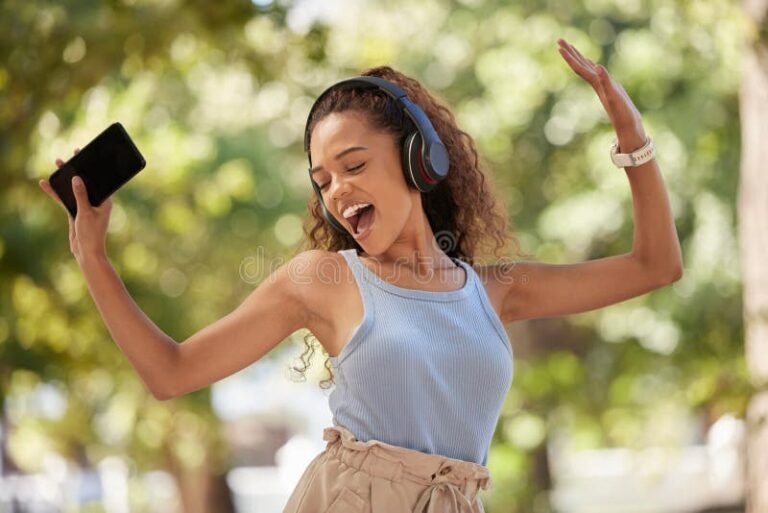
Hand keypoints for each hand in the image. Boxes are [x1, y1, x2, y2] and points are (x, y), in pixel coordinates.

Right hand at [38, 148, 112, 263]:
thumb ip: (80, 196)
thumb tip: (77, 179)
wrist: (86, 252)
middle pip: (85, 183)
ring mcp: (85, 206)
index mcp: (105, 201)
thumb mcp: (85, 213)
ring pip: (74, 189)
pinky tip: (45, 184)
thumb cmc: (92, 234)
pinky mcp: (76, 212)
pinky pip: (65, 199)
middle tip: (70, 157)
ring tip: (57, 164)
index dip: (92, 168)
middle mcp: (96, 202)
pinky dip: (56, 192)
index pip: (98, 181)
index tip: (86, 156)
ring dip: (65, 179)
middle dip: (77, 170)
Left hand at [557, 38, 645, 147]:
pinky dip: (592, 66)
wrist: (627, 126)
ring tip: (570, 47)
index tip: (559, 45)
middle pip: (579, 65)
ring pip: (587, 68)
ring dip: (578, 57)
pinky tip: (592, 64)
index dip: (569, 57)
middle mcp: (595, 83)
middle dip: (570, 53)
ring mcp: (601, 85)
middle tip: (559, 40)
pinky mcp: (609, 87)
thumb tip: (597, 66)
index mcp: (595, 83)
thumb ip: (605, 80)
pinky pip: (597, 74)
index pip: (579, 67)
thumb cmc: (621, 112)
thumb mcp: (613, 95)